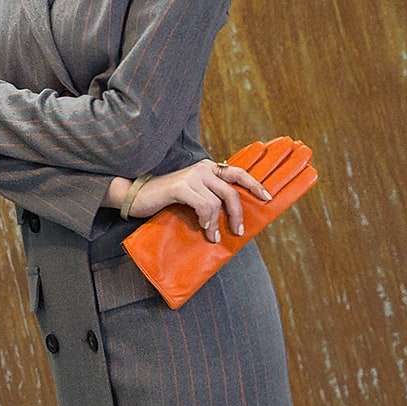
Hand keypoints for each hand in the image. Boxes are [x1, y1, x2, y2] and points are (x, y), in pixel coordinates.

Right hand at [127, 158, 270, 241]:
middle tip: (239, 231)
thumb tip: (233, 218)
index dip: (255, 185)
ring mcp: (192, 176)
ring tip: (213, 236)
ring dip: (217, 223)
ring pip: (217, 202)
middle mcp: (204, 168)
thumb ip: (211, 199)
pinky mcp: (181, 186)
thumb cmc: (167, 200)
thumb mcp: (194, 197)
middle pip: (232, 191)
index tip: (268, 198)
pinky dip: (207, 220)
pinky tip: (205, 229)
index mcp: (209, 168)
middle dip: (237, 214)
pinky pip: (204, 205)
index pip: (239, 173)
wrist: (138, 196)